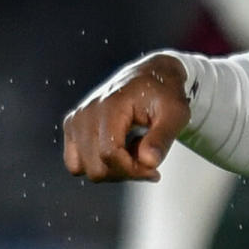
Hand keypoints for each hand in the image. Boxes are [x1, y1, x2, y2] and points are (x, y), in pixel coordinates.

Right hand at [63, 54, 192, 182]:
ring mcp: (76, 120)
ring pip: (85, 169)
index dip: (132, 170)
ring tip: (131, 153)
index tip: (153, 169)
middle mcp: (86, 113)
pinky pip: (76, 163)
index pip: (109, 154)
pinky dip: (97, 165)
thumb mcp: (175, 113)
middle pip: (96, 168)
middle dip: (124, 172)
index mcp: (110, 106)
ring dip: (112, 170)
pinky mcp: (72, 127)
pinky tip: (117, 153)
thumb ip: (163, 138)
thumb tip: (149, 161)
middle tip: (145, 160)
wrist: (150, 76)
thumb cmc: (163, 93)